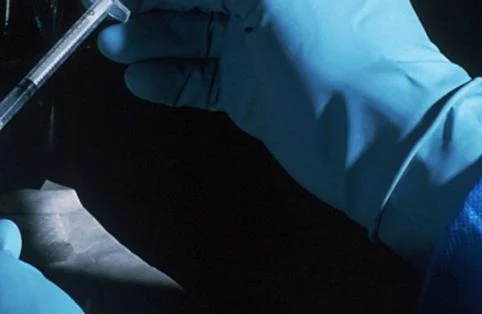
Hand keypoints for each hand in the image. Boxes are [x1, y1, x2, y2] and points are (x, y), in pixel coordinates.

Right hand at [91, 0, 481, 263]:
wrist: (379, 137)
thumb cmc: (333, 44)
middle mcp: (272, 0)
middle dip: (150, 1)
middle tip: (102, 11)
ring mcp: (260, 46)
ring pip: (191, 32)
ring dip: (148, 37)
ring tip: (109, 47)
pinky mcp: (251, 92)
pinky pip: (199, 77)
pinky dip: (167, 77)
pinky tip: (137, 79)